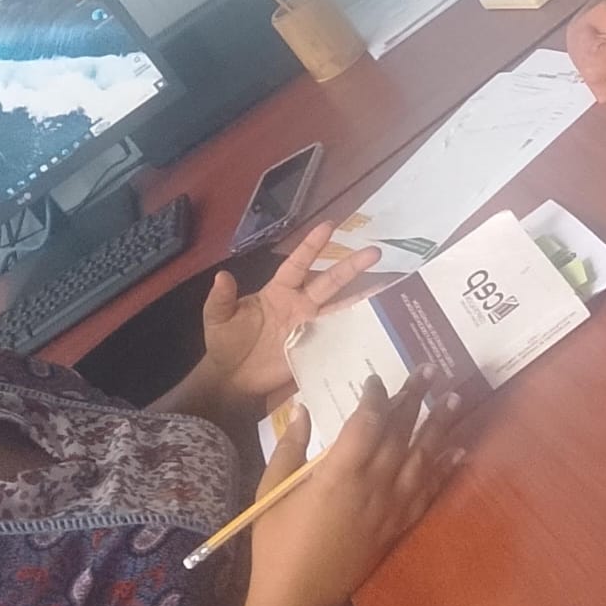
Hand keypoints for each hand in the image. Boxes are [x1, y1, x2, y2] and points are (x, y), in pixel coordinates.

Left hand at [201, 220, 381, 402]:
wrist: (231, 381)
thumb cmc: (226, 344)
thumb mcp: (218, 318)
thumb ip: (221, 298)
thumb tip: (221, 276)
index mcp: (279, 291)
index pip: (299, 263)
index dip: (313, 245)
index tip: (330, 225)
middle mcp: (300, 304)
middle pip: (330, 281)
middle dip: (351, 266)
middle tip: (374, 252)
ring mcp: (310, 327)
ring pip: (341, 307)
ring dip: (362, 297)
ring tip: (387, 287)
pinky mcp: (315, 349)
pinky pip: (337, 337)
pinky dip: (355, 331)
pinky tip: (375, 325)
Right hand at [243, 368, 465, 605]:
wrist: (298, 600)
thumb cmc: (277, 544)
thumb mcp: (271, 491)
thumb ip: (290, 447)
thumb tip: (303, 409)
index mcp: (340, 471)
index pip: (367, 420)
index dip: (375, 395)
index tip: (377, 379)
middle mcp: (373, 483)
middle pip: (401, 431)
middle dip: (416, 397)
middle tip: (432, 369)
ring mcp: (390, 506)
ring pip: (422, 457)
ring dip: (439, 426)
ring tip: (455, 399)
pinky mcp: (398, 526)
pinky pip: (428, 492)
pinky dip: (445, 469)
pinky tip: (458, 451)